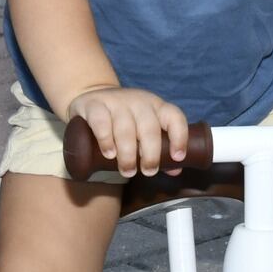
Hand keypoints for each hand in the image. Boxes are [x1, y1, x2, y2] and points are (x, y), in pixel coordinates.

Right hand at [66, 86, 188, 176]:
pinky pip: (101, 121)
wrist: (93, 99)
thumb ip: (160, 149)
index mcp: (155, 106)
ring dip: (128, 153)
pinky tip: (109, 154)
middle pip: (149, 127)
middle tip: (148, 172)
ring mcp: (115, 101)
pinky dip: (106, 140)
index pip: (174, 116)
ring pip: (125, 127)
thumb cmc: (125, 121)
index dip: (179, 137)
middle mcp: (138, 101)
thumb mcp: (144, 130)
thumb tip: (176, 170)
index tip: (177, 157)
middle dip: (151, 154)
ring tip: (127, 170)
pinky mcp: (93, 104)